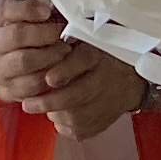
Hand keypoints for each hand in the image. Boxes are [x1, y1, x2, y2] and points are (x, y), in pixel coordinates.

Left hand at [0, 1, 143, 138]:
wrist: (133, 78)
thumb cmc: (98, 57)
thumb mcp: (86, 41)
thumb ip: (64, 38)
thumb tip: (36, 29)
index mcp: (99, 54)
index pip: (84, 60)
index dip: (66, 70)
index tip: (49, 78)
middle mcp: (106, 77)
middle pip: (78, 94)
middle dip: (50, 102)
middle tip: (28, 105)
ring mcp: (108, 101)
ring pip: (77, 116)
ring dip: (56, 115)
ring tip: (45, 110)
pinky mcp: (107, 119)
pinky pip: (83, 130)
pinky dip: (67, 127)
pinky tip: (61, 119)